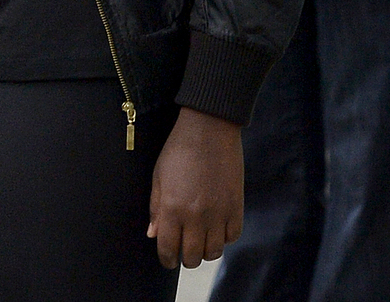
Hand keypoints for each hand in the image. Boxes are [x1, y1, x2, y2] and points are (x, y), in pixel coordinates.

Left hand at [148, 107, 243, 268]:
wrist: (209, 129)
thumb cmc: (179, 149)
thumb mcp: (159, 176)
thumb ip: (156, 208)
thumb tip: (153, 234)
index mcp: (173, 208)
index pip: (169, 248)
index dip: (166, 258)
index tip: (167, 259)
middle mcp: (196, 216)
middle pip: (193, 257)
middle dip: (185, 258)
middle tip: (183, 250)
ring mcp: (219, 213)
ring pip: (214, 252)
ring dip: (205, 250)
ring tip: (200, 240)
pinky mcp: (236, 207)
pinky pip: (232, 237)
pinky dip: (224, 238)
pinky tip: (216, 227)